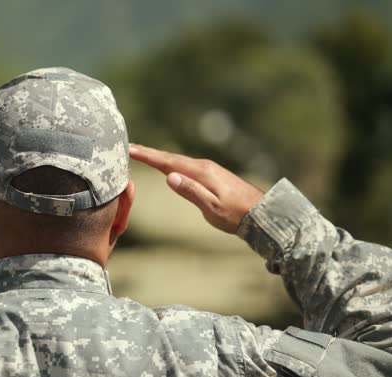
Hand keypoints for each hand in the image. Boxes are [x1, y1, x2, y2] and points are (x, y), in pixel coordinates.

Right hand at [129, 143, 264, 233]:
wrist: (261, 213)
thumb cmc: (235, 214)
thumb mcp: (211, 207)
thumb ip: (190, 191)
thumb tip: (169, 177)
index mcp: (201, 172)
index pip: (168, 162)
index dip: (148, 155)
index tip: (130, 149)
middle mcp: (203, 166)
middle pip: (171, 158)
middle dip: (149, 153)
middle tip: (130, 147)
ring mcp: (208, 169)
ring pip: (178, 161)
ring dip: (160, 157)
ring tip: (143, 154)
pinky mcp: (212, 175)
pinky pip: (186, 166)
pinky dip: (171, 163)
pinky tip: (168, 166)